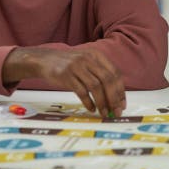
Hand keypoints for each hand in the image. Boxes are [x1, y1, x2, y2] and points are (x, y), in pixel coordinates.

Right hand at [3, 47, 125, 117]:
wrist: (46, 60)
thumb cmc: (70, 65)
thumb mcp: (87, 62)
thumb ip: (100, 74)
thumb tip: (115, 97)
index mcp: (97, 55)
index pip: (115, 73)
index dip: (120, 90)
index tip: (122, 105)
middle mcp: (88, 59)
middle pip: (108, 80)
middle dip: (114, 98)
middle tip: (116, 112)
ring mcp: (77, 66)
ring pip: (95, 86)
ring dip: (102, 102)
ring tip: (104, 113)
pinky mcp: (66, 75)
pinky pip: (81, 91)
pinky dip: (88, 102)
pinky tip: (91, 108)